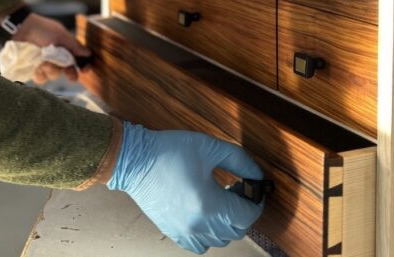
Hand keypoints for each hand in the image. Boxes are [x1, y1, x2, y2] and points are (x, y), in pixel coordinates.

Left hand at [11, 12, 89, 83]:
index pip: (77, 60)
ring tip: (44, 64)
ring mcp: (45, 63)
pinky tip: (37, 68)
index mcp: (65, 49)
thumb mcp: (60, 35)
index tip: (84, 70)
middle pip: (67, 71)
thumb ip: (74, 46)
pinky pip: (40, 78)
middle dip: (68, 72)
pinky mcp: (33, 69)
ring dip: (51, 71)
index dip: (82, 67)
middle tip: (67, 72)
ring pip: (54, 75)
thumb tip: (88, 53)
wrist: (21, 28)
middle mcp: (56, 58)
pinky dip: (40, 74)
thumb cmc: (42, 29)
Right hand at [107, 122, 263, 253]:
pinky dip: (210, 235)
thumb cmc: (170, 151)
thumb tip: (258, 176)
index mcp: (209, 205)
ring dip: (227, 223)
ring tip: (220, 201)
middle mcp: (199, 224)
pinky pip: (200, 246)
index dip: (257, 202)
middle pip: (237, 230)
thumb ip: (240, 162)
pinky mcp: (174, 232)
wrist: (135, 160)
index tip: (254, 188)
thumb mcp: (210, 147)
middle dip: (243, 211)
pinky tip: (205, 215)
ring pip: (221, 240)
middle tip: (237, 189)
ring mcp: (185, 232)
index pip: (248, 215)